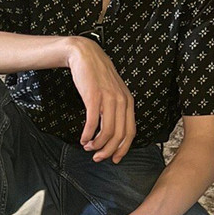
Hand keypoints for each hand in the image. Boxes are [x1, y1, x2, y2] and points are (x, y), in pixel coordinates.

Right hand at [66, 36, 135, 162]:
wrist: (85, 55)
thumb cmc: (97, 75)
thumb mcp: (113, 91)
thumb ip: (116, 108)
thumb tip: (113, 130)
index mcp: (128, 102)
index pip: (130, 132)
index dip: (123, 149)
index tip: (114, 159)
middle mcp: (121, 101)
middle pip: (119, 135)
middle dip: (108, 151)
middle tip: (97, 158)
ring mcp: (108, 99)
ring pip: (107, 132)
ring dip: (96, 144)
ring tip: (88, 147)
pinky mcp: (94, 97)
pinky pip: (92, 123)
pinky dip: (87, 135)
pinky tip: (82, 138)